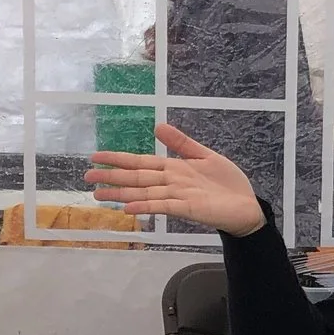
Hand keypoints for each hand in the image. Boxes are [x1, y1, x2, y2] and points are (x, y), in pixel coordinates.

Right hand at [85, 126, 264, 235]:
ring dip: (121, 194)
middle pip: (136, 178)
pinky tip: (127, 208)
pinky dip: (145, 206)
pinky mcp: (188, 209)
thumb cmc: (226, 183)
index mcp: (173, 169)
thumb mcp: (204, 156)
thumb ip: (181, 143)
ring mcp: (177, 196)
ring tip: (98, 194)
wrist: (246, 206)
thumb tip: (158, 126)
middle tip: (87, 177)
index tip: (96, 157)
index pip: (140, 162)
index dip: (119, 159)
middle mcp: (170, 183)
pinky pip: (163, 206)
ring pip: (144, 193)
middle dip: (112, 177)